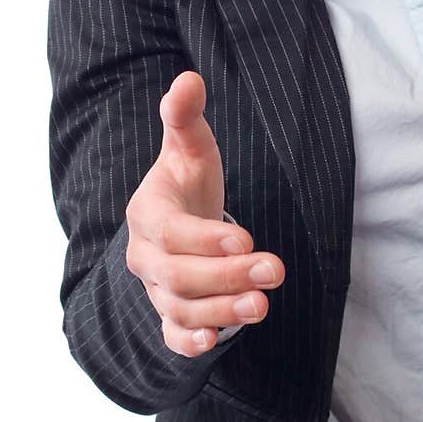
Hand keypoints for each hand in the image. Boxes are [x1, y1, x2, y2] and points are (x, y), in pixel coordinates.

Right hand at [124, 70, 284, 357]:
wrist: (179, 220)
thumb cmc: (188, 183)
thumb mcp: (190, 148)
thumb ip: (185, 117)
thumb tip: (188, 78)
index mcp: (148, 213)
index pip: (171, 233)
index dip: (205, 240)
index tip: (247, 240)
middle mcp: (146, 256)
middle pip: (177, 276)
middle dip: (226, 276)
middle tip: (276, 270)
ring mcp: (156, 289)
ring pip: (179, 308)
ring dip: (221, 310)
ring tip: (263, 307)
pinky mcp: (171, 315)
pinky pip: (171, 335)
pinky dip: (189, 343)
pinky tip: (216, 341)